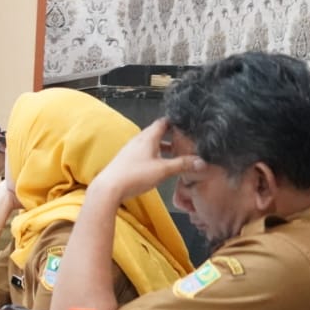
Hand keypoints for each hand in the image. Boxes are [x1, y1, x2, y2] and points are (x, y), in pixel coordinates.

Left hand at [90, 118, 204, 201]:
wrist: (108, 188)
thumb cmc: (134, 175)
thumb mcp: (163, 169)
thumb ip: (182, 164)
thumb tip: (200, 162)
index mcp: (147, 137)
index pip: (163, 122)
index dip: (175, 121)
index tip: (187, 123)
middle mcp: (138, 141)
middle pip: (156, 132)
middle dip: (171, 134)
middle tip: (185, 138)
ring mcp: (131, 150)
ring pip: (150, 143)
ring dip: (162, 145)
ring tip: (175, 151)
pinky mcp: (127, 160)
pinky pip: (143, 152)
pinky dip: (154, 153)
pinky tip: (159, 163)